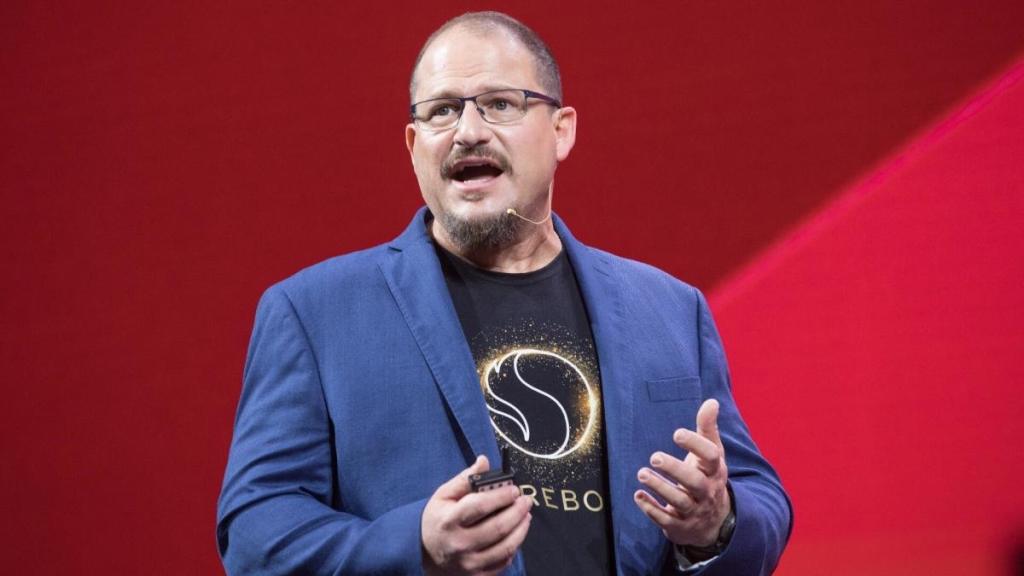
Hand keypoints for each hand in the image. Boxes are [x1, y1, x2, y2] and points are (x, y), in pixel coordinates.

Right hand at [421, 455, 532, 574]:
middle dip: (517, 511)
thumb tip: (484, 461)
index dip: (501, 496)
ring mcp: (468, 563)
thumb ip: (465, 479)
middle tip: (526, 501)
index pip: (480, 506)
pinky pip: (503, 562)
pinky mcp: (476, 575)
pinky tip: (515, 535)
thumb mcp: (443, 495)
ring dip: (521, 529)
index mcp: (449, 520)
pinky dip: (513, 548)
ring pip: (505, 547)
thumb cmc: (437, 520)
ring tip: (526, 516)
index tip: (514, 489)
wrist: (424, 553)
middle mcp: (459, 543)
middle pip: (497, 527)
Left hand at [634, 399, 730, 547]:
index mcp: (714, 470)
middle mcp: (706, 491)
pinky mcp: (680, 526)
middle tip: (654, 457)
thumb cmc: (707, 477)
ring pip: (679, 502)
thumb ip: (707, 429)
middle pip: (695, 482)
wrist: (714, 522)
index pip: (711, 457)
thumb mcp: (711, 455)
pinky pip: (666, 520)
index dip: (696, 445)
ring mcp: (694, 511)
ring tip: (642, 473)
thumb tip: (711, 401)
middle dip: (675, 469)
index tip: (677, 433)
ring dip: (660, 488)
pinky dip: (651, 509)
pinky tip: (638, 496)